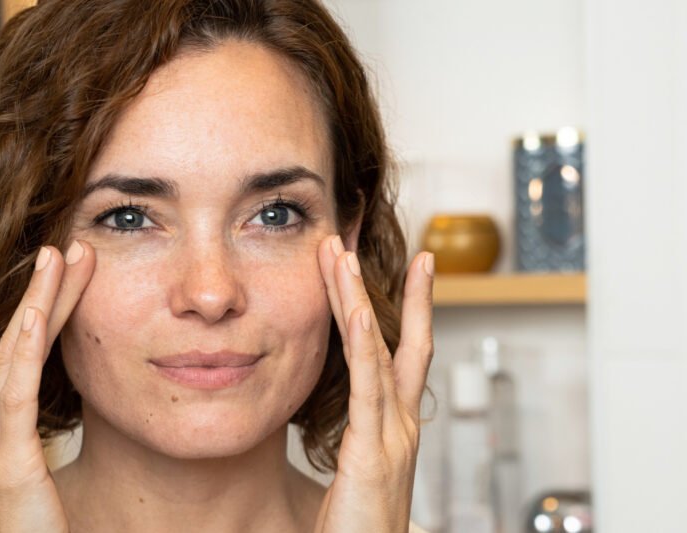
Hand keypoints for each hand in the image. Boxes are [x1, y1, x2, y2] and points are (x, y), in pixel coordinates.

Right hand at [0, 225, 95, 531]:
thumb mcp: (16, 454)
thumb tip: (36, 373)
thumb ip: (20, 414)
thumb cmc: (23, 516)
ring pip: (8, 350)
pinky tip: (36, 312)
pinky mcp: (10, 457)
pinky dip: (25, 346)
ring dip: (32, 298)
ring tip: (56, 254)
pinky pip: (17, 390)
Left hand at [313, 234, 433, 532]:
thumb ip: (360, 441)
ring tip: (341, 255)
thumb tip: (350, 420)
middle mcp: (400, 425)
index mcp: (395, 427)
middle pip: (398, 340)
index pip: (402, 355)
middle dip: (381, 289)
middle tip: (356, 244)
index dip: (406, 309)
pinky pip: (368, 387)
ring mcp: (392, 436)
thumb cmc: (359, 531)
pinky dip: (366, 343)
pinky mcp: (373, 454)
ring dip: (358, 299)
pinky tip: (359, 310)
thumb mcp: (360, 475)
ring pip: (376, 351)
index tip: (407, 270)